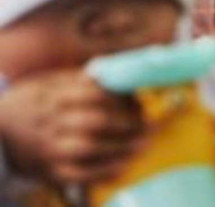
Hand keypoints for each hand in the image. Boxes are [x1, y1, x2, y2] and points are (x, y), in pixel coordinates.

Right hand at [0, 69, 146, 185]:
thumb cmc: (32, 102)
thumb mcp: (49, 82)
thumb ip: (81, 80)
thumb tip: (117, 73)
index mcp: (54, 96)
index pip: (95, 95)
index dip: (122, 99)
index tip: (140, 102)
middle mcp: (52, 123)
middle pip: (96, 121)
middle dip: (128, 124)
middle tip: (149, 126)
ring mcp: (50, 149)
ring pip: (89, 148)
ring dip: (122, 147)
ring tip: (144, 144)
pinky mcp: (50, 171)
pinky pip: (79, 175)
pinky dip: (103, 172)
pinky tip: (124, 166)